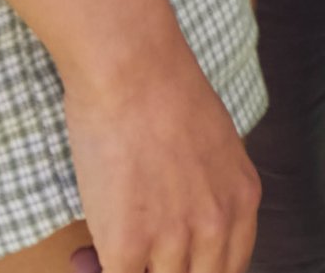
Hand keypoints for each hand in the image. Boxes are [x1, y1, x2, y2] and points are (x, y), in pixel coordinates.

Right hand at [59, 41, 256, 272]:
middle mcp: (217, 225)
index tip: (164, 263)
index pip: (231, 268)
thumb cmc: (163, 92)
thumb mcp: (214, 144)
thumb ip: (209, 188)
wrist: (132, 71)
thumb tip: (183, 216)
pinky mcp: (129, 245)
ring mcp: (174, 238)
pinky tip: (82, 255)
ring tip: (94, 256)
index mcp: (242, 200)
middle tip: (133, 261)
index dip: (194, 271)